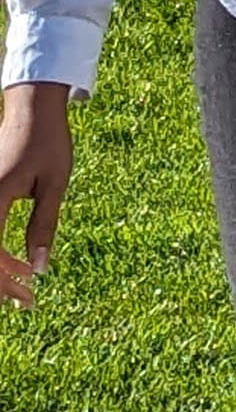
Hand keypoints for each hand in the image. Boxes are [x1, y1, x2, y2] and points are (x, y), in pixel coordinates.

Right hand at [0, 84, 74, 308]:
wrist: (32, 109)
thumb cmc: (47, 143)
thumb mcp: (54, 185)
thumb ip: (43, 227)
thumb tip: (40, 268)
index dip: (7, 281)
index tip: (31, 295)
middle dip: (0, 283)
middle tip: (27, 302)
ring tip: (23, 285)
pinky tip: (15, 262)